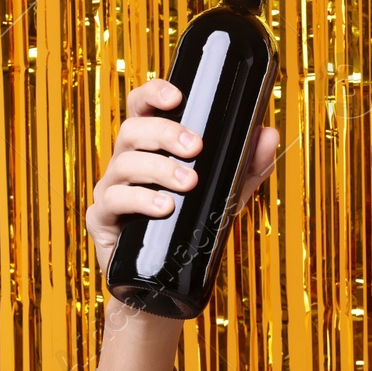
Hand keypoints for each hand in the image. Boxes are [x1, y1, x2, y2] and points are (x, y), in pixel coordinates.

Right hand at [85, 78, 281, 274]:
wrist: (163, 276)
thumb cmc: (189, 223)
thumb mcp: (226, 190)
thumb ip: (248, 164)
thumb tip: (270, 135)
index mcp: (149, 146)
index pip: (142, 108)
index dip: (152, 94)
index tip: (176, 95)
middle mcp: (125, 161)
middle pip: (132, 130)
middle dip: (164, 133)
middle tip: (195, 146)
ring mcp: (111, 188)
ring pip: (124, 164)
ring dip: (158, 168)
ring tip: (188, 183)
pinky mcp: (101, 218)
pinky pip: (113, 201)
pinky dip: (140, 201)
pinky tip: (164, 207)